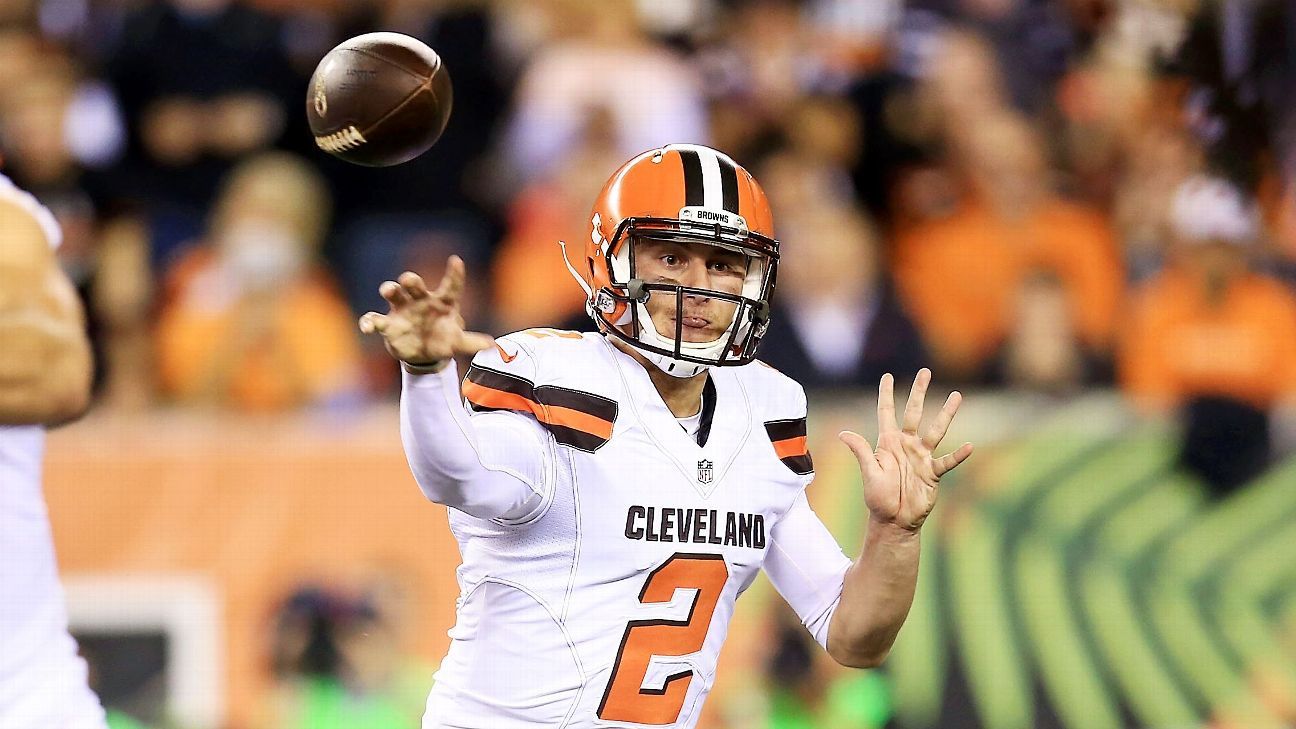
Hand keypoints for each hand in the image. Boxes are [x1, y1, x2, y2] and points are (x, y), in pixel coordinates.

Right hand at [358, 256, 493, 367]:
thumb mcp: (457, 342)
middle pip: (413, 284)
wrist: (423, 353)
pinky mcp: (389, 324)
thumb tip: (492, 344)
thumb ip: (471, 342)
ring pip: (394, 294)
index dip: (454, 274)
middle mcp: (420, 301)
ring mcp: (402, 310)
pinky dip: (369, 322)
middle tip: (409, 280)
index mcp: (441, 302)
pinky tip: (367, 327)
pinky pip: (375, 319)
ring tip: (389, 290)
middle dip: (410, 280)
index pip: (450, 286)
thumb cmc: (442, 340)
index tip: (456, 261)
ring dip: (390, 289)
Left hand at [839, 369, 972, 531]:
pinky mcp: (933, 473)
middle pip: (914, 413)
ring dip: (945, 414)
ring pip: (936, 430)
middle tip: (925, 372)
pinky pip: (947, 461)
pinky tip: (969, 447)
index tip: (887, 376)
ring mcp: (921, 457)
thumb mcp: (869, 473)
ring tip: (956, 396)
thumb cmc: (878, 498)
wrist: (894, 521)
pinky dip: (958, 455)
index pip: (886, 413)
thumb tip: (843, 433)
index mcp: (888, 443)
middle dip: (918, 392)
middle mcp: (906, 445)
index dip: (886, 394)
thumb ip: (861, 452)